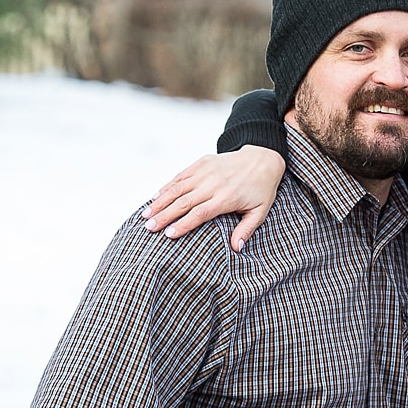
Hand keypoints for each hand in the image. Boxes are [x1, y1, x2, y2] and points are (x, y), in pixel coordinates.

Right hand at [144, 145, 284, 250]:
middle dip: (164, 215)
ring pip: (177, 188)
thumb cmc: (261, 190)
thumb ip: (246, 230)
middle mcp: (213, 184)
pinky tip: (155, 198)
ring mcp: (206, 171)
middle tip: (149, 228)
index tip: (168, 235)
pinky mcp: (201, 163)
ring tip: (145, 215)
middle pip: (184, 202)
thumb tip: (236, 248)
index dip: (183, 224)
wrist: (262, 159)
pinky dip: (166, 187)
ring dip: (160, 202)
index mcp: (227, 198)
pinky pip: (180, 176)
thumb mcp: (260, 212)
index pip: (200, 213)